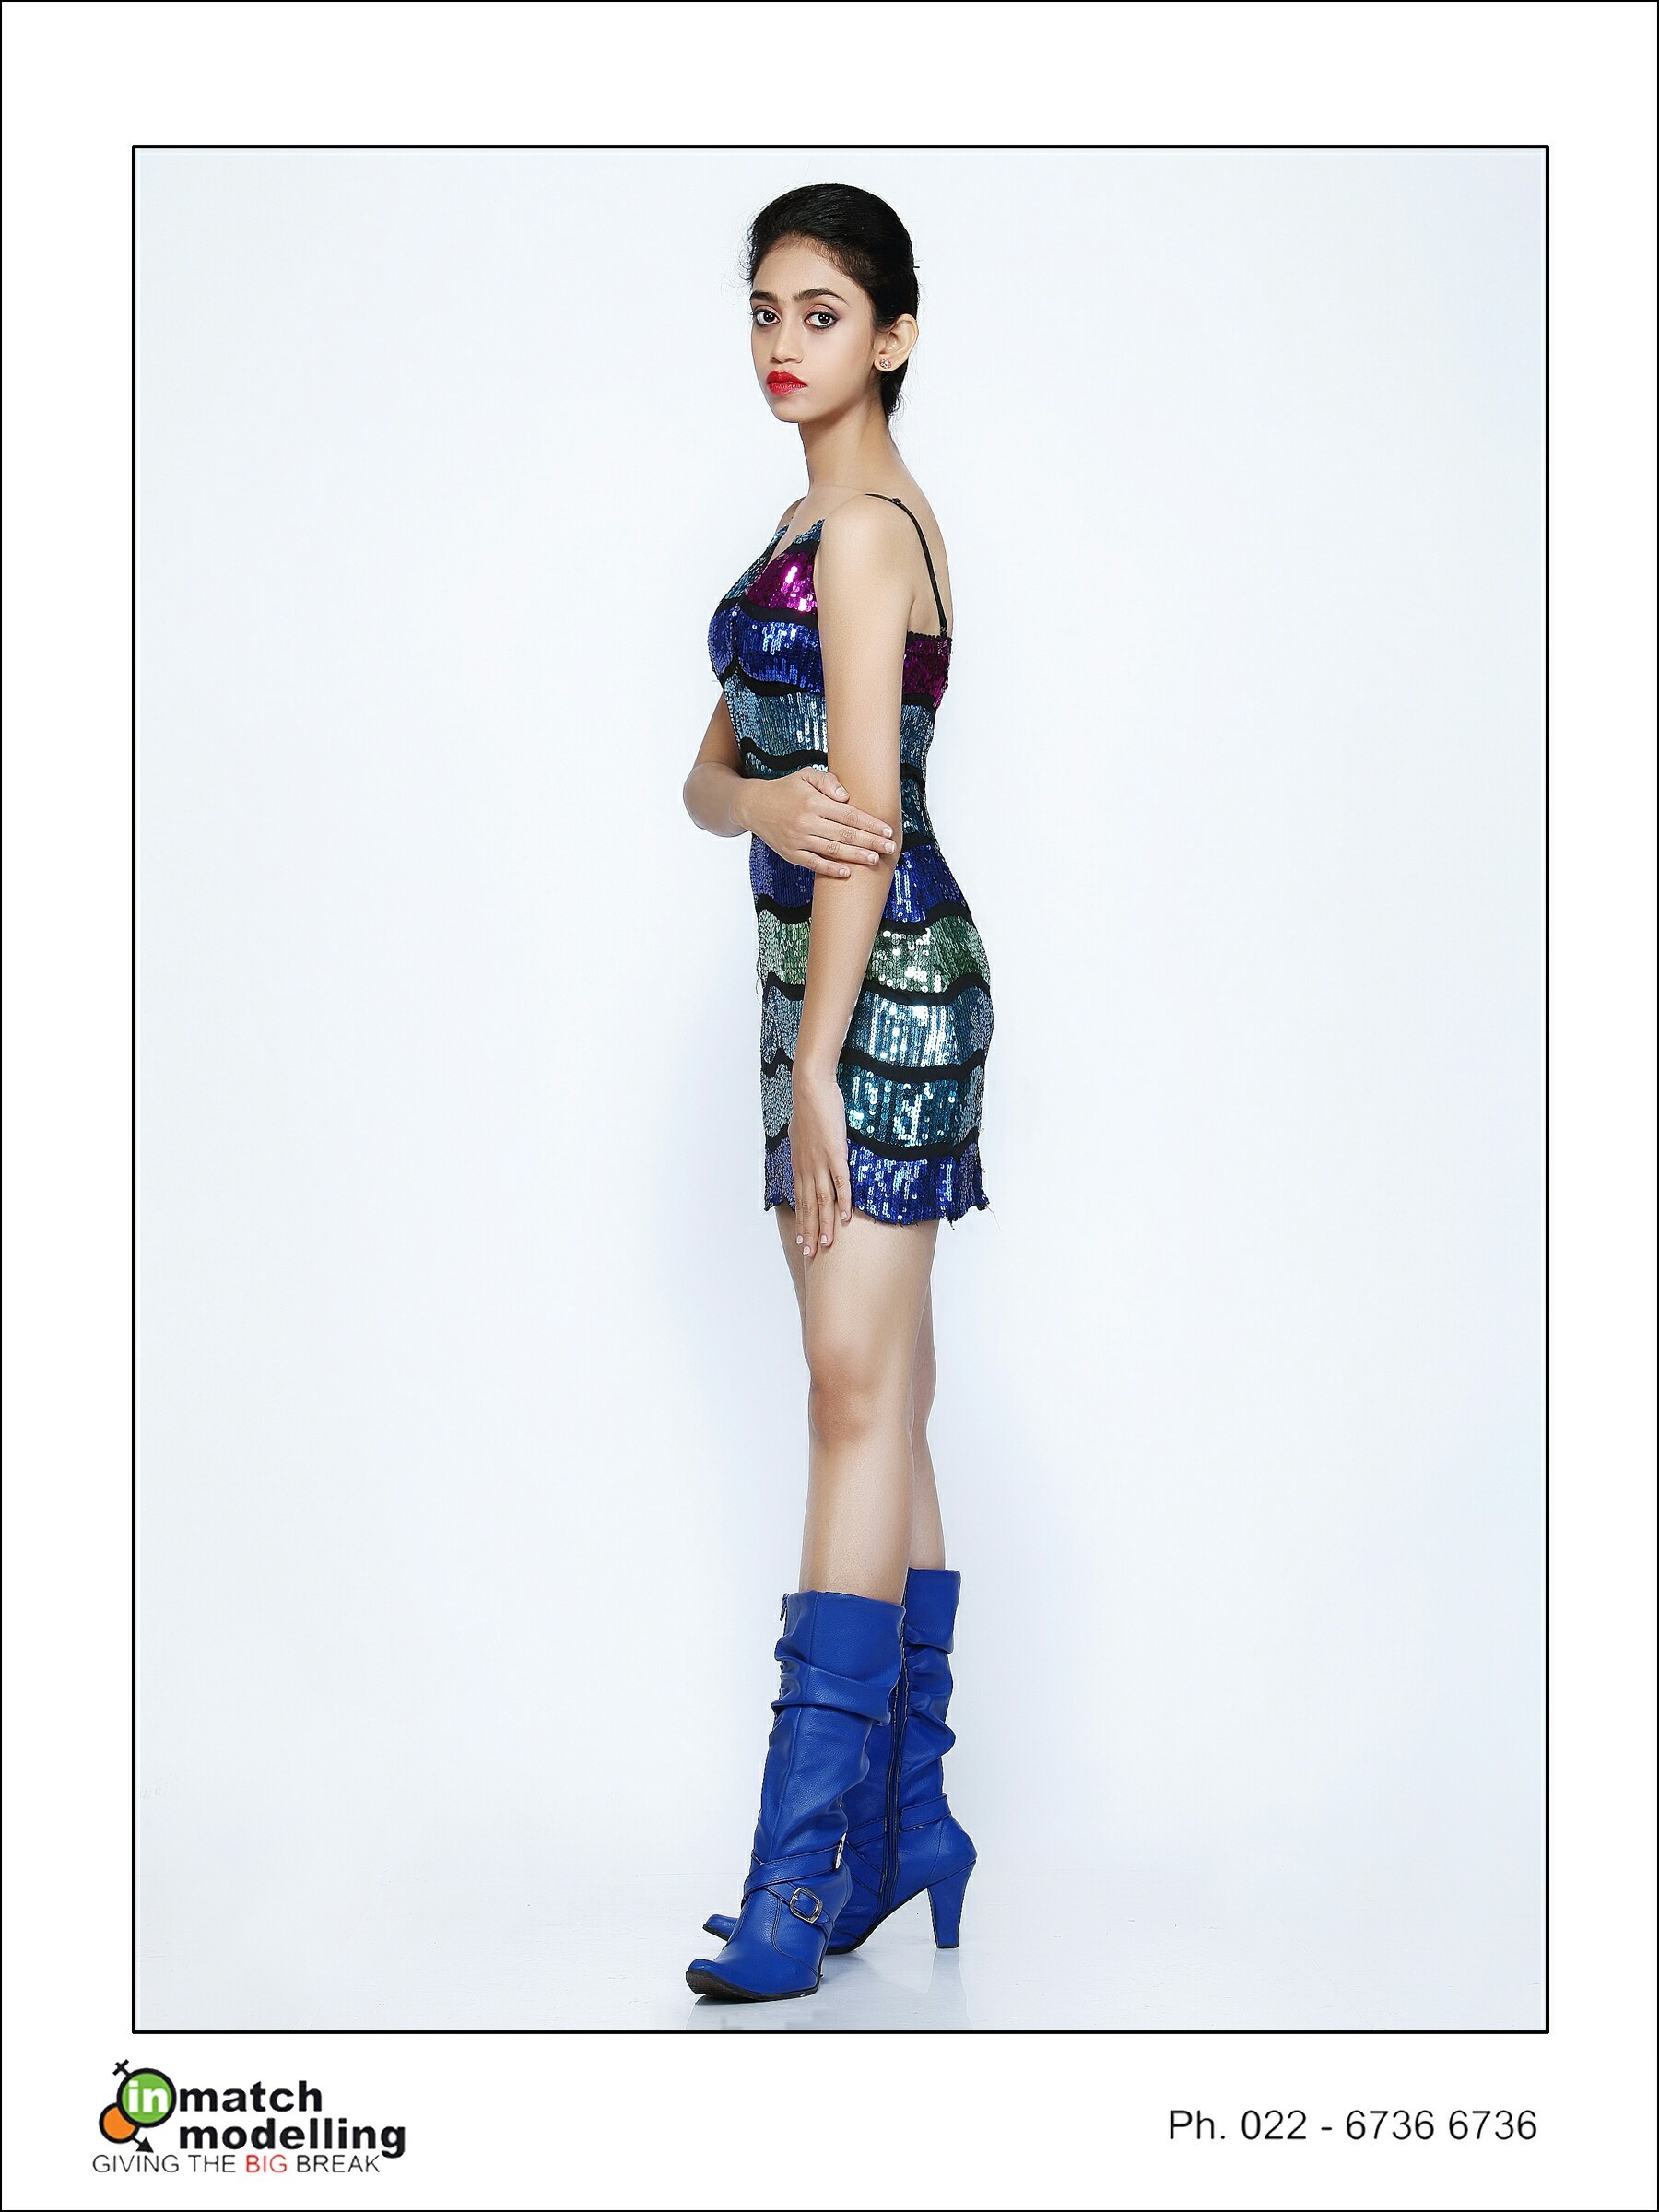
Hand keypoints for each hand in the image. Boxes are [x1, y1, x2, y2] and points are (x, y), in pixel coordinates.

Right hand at [739, 767, 895, 877]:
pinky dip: (831, 869)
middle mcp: (807, 822)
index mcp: (814, 802)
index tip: (887, 829)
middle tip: (890, 847)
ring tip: (875, 859)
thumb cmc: (785, 789)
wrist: (753, 806)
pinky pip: (814, 864)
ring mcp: (799, 840)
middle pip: (846, 834)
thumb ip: (828, 782)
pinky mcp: (791, 854)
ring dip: (856, 856)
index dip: (870, 823)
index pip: (849, 815)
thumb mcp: (805, 775)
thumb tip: (847, 797)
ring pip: (833, 850)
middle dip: (871, 841)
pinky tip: (848, 872)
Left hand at [789, 1065, 851, 1257]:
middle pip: (808, 1207)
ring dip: (825, 1224)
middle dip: (810, 1232)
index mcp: (799, 1165)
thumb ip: (804, 1148)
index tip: (802, 1242)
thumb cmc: (808, 1107)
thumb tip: (805, 1153)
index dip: (802, 1223)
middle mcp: (807, 1167)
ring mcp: (820, 1161)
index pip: (800, 1200)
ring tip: (827, 1245)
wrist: (810, 1087)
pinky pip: (840, 1181)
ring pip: (822, 1200)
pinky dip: (843, 1200)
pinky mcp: (835, 1152)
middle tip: (811, 1254)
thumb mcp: (802, 1133)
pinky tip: (847, 1216)